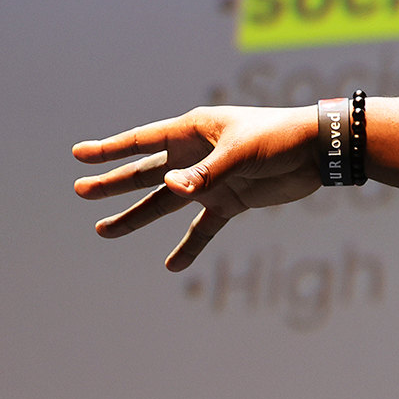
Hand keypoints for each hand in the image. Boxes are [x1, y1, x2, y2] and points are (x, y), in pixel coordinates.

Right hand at [72, 106, 322, 269]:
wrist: (320, 151)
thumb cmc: (280, 137)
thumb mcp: (241, 152)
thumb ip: (206, 173)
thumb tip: (172, 188)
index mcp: (193, 131)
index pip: (142, 142)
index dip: (110, 150)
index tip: (79, 155)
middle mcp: (196, 156)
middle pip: (146, 173)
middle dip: (113, 183)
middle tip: (80, 192)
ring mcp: (211, 180)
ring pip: (166, 202)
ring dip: (137, 216)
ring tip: (105, 230)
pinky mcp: (231, 202)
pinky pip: (204, 228)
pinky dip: (189, 246)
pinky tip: (173, 266)